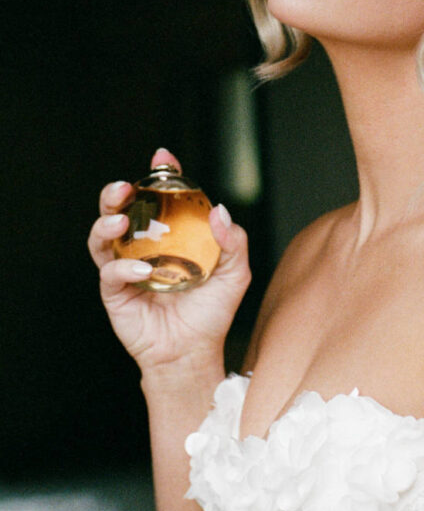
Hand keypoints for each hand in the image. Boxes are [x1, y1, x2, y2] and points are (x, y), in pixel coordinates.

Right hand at [87, 149, 250, 373]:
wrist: (194, 352)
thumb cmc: (212, 312)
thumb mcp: (235, 273)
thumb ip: (234, 241)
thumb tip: (219, 209)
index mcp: (170, 236)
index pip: (159, 198)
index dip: (159, 175)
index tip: (162, 157)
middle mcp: (143, 247)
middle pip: (120, 210)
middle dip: (115, 193)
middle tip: (124, 187)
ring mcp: (125, 268)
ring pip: (101, 236)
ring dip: (106, 223)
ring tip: (120, 221)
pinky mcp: (115, 293)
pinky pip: (110, 273)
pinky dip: (123, 267)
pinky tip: (142, 269)